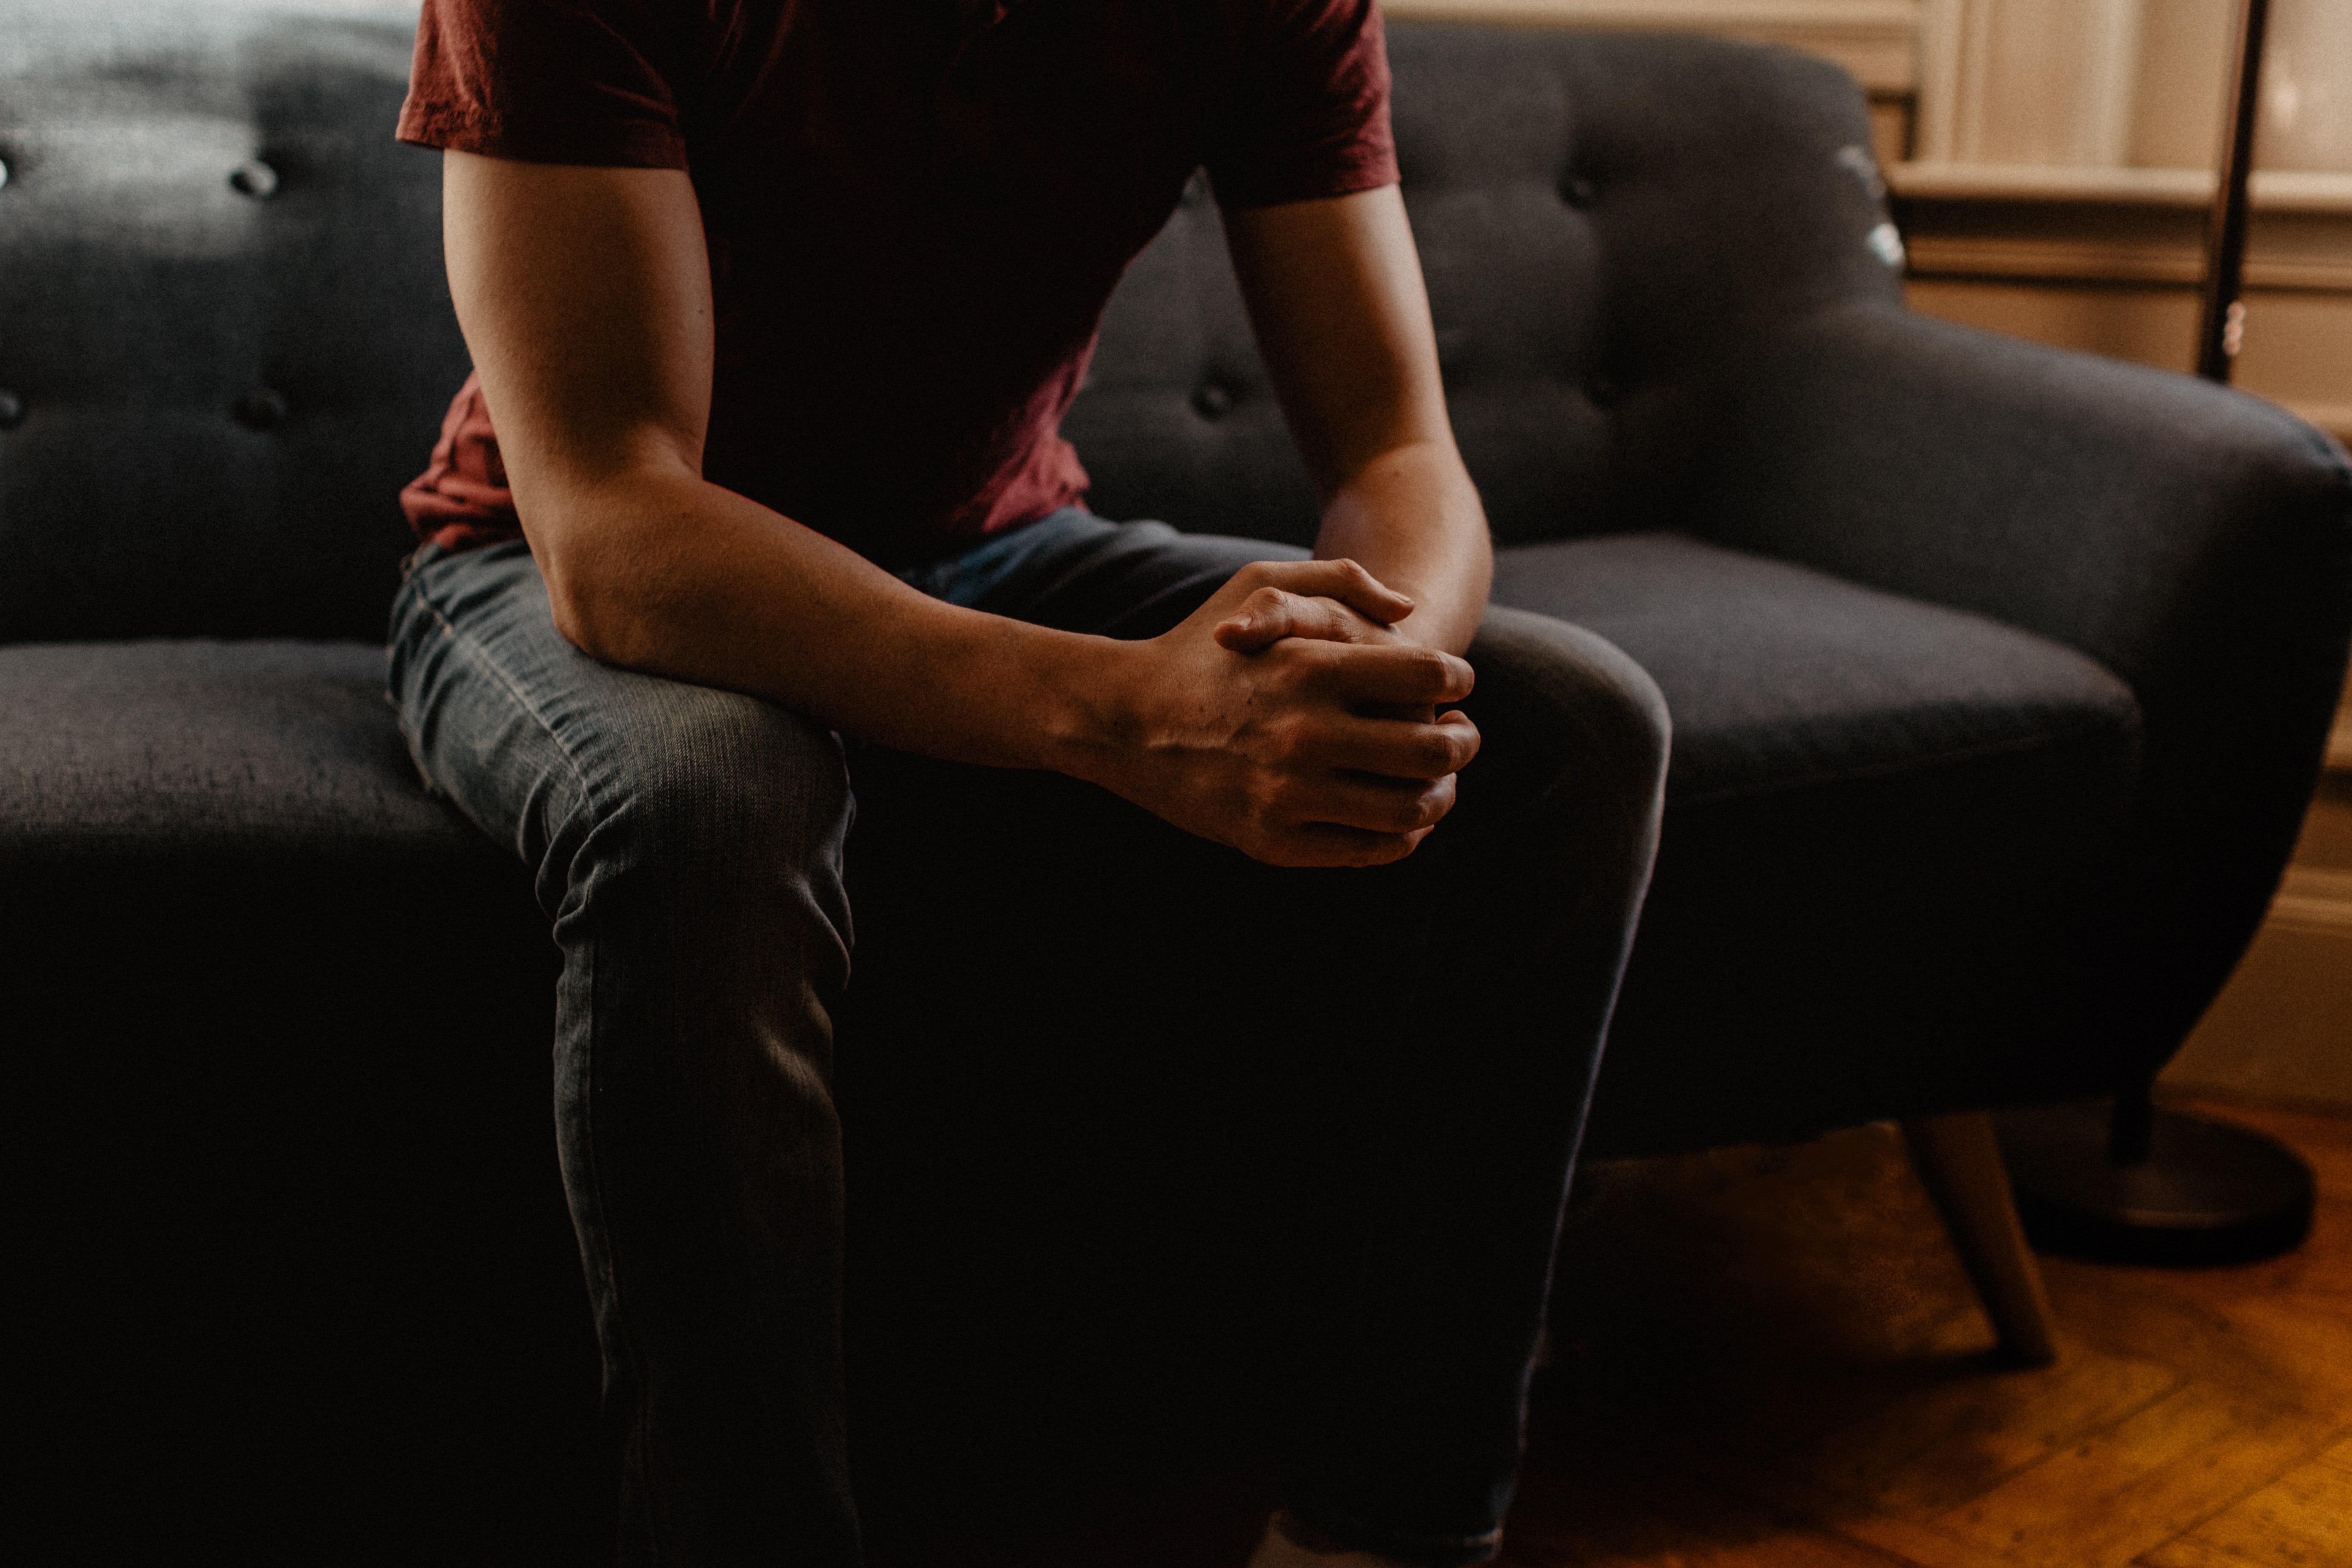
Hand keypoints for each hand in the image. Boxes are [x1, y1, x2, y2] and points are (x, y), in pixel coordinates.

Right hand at [1084, 558, 1479, 867]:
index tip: (1457, 687)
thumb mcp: (1259, 582)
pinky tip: (1403, 818)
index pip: (1427, 678)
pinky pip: (1369, 850)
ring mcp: (1288, 795)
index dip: (1458, 681)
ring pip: (1410, 809)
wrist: (1123, 719)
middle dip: (1464, 742)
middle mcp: (1303, 734)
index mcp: (1309, 668)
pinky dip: (1402, 837)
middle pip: (1432, 749)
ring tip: (1440, 781)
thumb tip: (1410, 611)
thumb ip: (1340, 581)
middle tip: (1463, 736)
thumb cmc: (1199, 645)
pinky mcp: (1273, 842)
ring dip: (1442, 795)